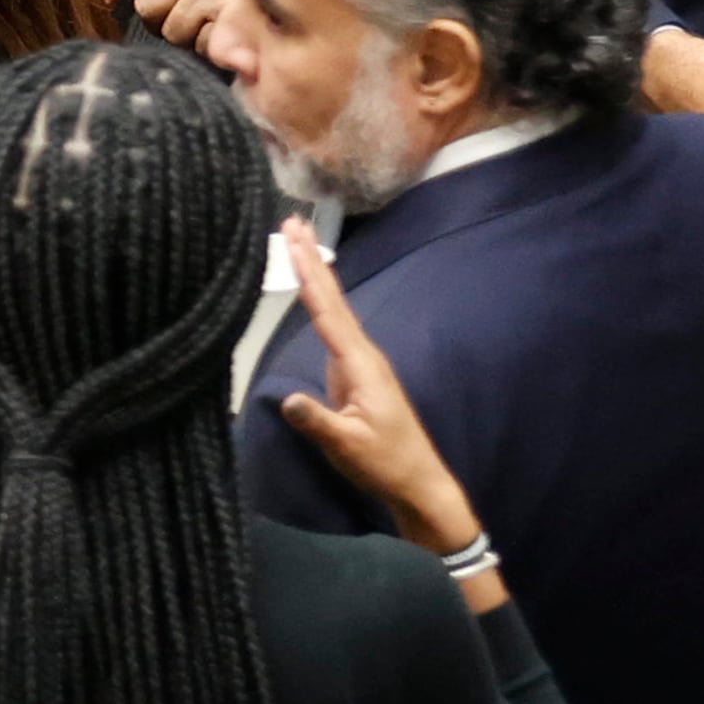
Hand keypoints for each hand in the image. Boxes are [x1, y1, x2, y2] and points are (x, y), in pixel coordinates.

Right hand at [273, 225, 501, 601]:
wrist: (417, 480)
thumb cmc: (384, 463)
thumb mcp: (346, 446)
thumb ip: (316, 421)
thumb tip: (286, 398)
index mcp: (360, 364)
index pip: (328, 312)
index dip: (308, 276)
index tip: (292, 240)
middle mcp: (362, 355)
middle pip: (333, 300)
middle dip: (311, 261)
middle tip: (293, 222)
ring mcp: (360, 364)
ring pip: (333, 310)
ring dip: (315, 277)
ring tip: (297, 245)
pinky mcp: (355, 375)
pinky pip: (333, 327)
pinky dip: (319, 303)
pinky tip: (313, 295)